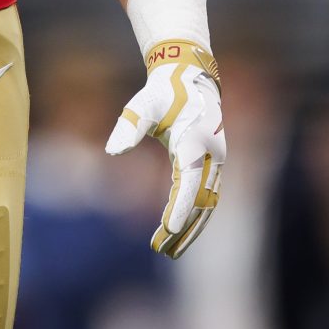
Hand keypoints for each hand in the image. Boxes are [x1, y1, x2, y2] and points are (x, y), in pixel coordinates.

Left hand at [105, 39, 225, 257]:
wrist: (190, 77)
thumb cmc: (162, 93)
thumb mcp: (141, 106)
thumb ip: (129, 128)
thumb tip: (112, 151)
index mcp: (193, 140)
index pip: (188, 181)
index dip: (179, 207)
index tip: (166, 229)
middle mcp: (211, 154)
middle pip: (200, 200)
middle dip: (182, 227)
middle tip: (159, 250)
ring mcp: (216, 161)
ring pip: (208, 203)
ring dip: (191, 228)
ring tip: (169, 250)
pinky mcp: (215, 165)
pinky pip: (209, 197)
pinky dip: (197, 217)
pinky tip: (180, 232)